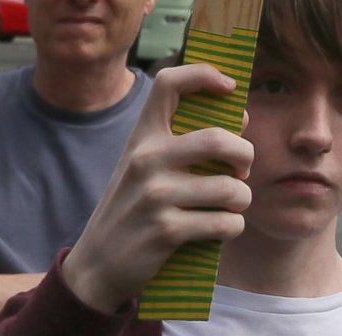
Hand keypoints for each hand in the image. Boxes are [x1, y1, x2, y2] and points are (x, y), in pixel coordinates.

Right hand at [59, 62, 254, 313]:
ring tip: (233, 205)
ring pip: (231, 188)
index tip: (230, 87)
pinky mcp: (166, 230)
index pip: (169, 83)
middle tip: (242, 171)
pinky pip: (225, 222)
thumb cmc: (133, 210)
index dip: (205, 74)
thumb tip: (241, 118)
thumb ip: (183, 143)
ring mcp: (154, 196)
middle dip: (245, 155)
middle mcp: (146, 160)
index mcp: (141, 138)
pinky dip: (233, 227)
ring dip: (243, 199)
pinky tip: (222, 228)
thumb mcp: (145, 169)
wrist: (96, 267)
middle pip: (219, 139)